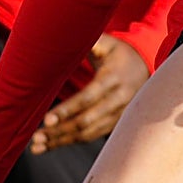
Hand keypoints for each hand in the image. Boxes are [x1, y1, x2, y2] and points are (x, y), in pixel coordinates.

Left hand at [30, 34, 149, 152]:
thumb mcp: (109, 44)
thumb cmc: (120, 54)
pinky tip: (53, 144)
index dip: (67, 110)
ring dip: (62, 140)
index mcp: (114, 78)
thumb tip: (71, 37)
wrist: (145, 67)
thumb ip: (93, 43)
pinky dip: (71, 141)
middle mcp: (118, 100)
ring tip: (39, 145)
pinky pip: (92, 136)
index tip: (47, 119)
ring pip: (88, 133)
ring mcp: (118, 115)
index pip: (88, 98)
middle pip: (86, 121)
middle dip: (60, 130)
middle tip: (37, 137)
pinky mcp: (115, 124)